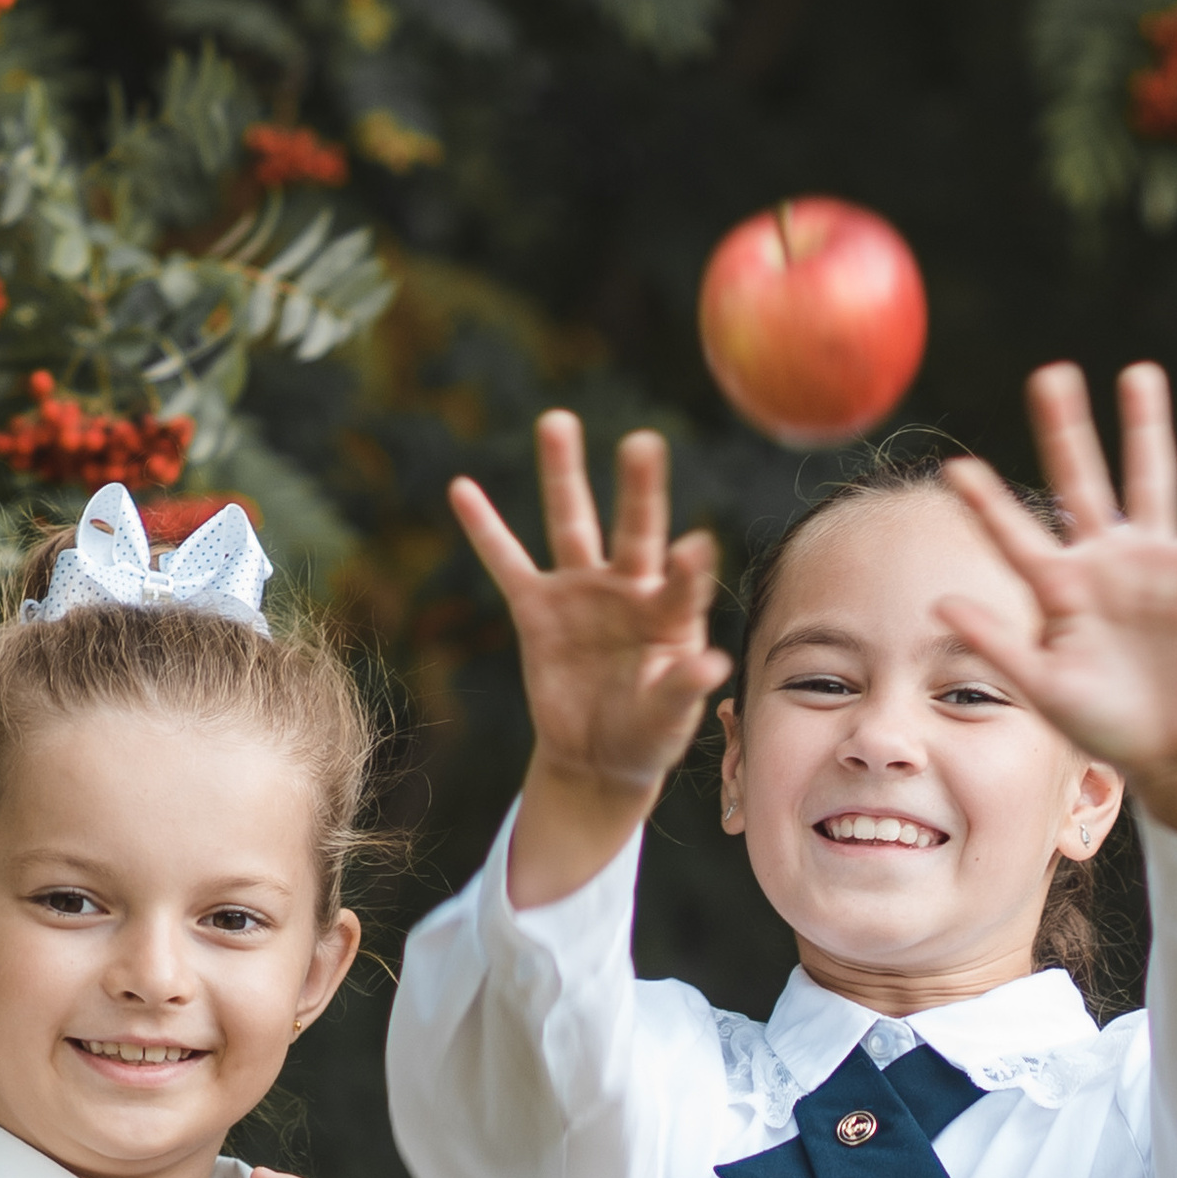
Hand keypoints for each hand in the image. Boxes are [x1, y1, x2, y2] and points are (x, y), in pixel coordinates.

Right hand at [449, 414, 729, 907]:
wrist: (597, 756)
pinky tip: (463, 489)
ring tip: (558, 421)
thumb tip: (714, 664)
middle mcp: (629, 590)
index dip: (687, 568)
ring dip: (563, 474)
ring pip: (571, 524)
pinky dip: (484, 529)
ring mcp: (581, 593)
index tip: (694, 548)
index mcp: (670, 615)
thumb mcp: (668, 722)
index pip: (681, 583)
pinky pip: (507, 564)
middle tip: (643, 442)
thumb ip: (684, 689)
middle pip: (635, 529)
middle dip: (638, 487)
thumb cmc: (647, 735)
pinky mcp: (536, 610)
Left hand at [939, 363, 1176, 868]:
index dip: (986, 505)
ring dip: (1146, 430)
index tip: (954, 468)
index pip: (1015, 537)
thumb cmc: (1102, 723)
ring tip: (1138, 373)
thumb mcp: (1043, 687)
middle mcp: (1104, 564)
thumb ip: (997, 643)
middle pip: (1081, 483)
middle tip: (1051, 374)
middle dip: (1066, 431)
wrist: (1169, 750)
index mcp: (1059, 589)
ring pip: (1150, 484)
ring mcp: (1154, 566)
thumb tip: (939, 602)